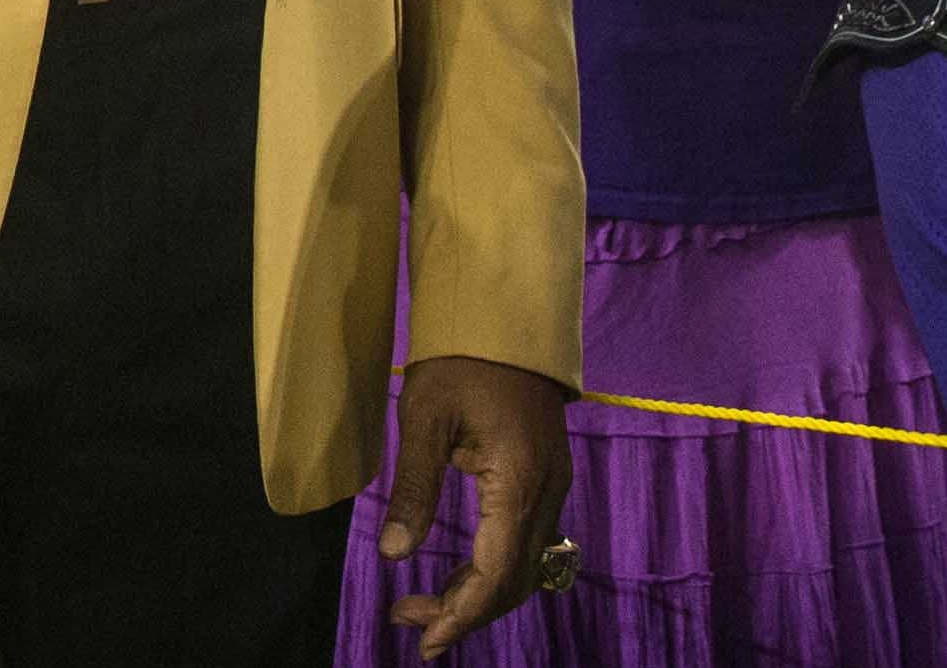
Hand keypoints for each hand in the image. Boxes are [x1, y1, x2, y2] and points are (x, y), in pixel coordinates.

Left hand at [379, 357, 571, 659]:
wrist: (506, 311)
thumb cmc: (459, 356)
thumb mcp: (423, 416)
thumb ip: (413, 488)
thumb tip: (393, 554)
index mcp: (518, 479)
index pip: (497, 571)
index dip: (462, 612)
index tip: (424, 637)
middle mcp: (546, 491)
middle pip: (515, 579)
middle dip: (465, 611)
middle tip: (410, 622)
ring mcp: (553, 483)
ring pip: (524, 565)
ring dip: (478, 593)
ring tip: (423, 605)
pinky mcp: (546, 476)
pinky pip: (526, 541)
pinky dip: (493, 567)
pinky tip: (458, 571)